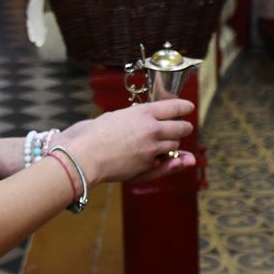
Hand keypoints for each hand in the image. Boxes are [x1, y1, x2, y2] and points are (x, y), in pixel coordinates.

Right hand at [57, 99, 195, 185]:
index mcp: (144, 113)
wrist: (84, 156)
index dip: (184, 107)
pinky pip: (165, 163)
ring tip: (165, 143)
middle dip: (184, 128)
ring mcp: (152, 149)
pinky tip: (168, 159)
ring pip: (174, 146)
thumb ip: (136, 118)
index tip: (189, 107)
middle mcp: (152, 129)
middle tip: (184, 127)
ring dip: (172, 145)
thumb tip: (151, 121)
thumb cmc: (93, 134)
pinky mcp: (147, 166)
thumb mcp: (116, 116)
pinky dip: (166, 160)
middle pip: (181, 128)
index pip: (174, 107)